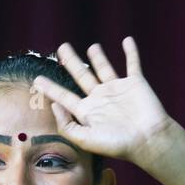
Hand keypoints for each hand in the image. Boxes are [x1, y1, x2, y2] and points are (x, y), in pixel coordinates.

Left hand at [32, 37, 172, 165]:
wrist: (147, 140)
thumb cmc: (117, 144)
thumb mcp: (86, 140)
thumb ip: (67, 125)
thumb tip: (54, 105)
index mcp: (88, 112)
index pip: (65, 97)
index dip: (51, 89)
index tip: (37, 80)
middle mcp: (100, 99)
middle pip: (81, 76)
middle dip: (71, 61)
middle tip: (62, 47)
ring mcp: (118, 90)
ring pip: (104, 68)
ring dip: (98, 57)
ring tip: (92, 46)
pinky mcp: (135, 83)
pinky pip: (132, 64)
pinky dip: (131, 52)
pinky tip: (127, 40)